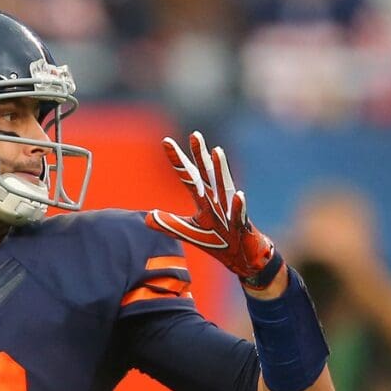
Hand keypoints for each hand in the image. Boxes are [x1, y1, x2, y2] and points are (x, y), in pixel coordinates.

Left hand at [147, 131, 280, 288]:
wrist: (243, 255)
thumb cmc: (217, 240)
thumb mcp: (189, 233)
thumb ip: (170, 224)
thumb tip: (147, 217)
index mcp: (203, 199)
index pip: (188, 175)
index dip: (178, 160)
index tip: (166, 141)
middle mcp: (216, 200)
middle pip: (206, 174)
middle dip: (200, 155)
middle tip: (194, 134)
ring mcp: (229, 210)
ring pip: (224, 187)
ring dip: (221, 170)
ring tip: (217, 151)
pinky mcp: (241, 225)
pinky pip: (239, 215)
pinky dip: (238, 206)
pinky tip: (239, 195)